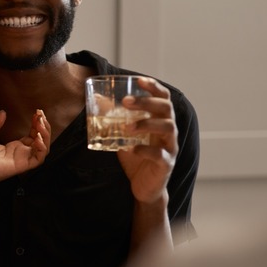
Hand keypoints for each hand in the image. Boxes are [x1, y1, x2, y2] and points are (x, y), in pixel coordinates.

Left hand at [0, 109, 50, 182]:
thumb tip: (3, 112)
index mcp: (15, 146)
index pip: (32, 134)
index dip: (36, 123)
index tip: (37, 112)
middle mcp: (22, 153)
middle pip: (41, 140)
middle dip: (44, 126)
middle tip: (41, 114)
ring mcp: (24, 159)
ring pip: (43, 148)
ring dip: (45, 135)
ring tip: (40, 124)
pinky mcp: (24, 166)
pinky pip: (39, 158)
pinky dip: (42, 148)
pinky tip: (37, 137)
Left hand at [117, 77, 177, 204]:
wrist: (144, 186)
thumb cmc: (136, 156)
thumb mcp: (123, 134)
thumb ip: (115, 118)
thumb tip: (96, 99)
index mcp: (160, 120)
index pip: (163, 98)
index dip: (154, 87)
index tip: (139, 80)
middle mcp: (169, 131)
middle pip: (166, 108)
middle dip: (147, 101)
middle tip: (126, 101)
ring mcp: (170, 147)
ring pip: (168, 128)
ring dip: (146, 123)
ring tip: (126, 127)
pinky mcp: (166, 164)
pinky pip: (160, 154)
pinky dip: (145, 150)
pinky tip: (130, 149)